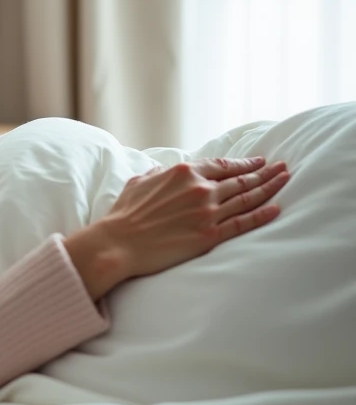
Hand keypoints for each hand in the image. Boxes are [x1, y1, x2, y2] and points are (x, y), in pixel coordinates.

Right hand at [63, 157, 289, 299]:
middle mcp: (199, 189)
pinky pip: (243, 223)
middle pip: (240, 179)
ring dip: (269, 188)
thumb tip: (163, 171)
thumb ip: (157, 174)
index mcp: (182, 173)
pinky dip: (262, 214)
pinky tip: (276, 208)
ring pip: (246, 197)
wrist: (119, 243)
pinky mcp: (210, 235)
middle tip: (282, 167)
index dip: (243, 163)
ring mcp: (207, 212)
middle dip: (264, 172)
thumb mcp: (138, 182)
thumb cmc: (124, 214)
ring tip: (285, 180)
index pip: (222, 165)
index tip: (257, 161)